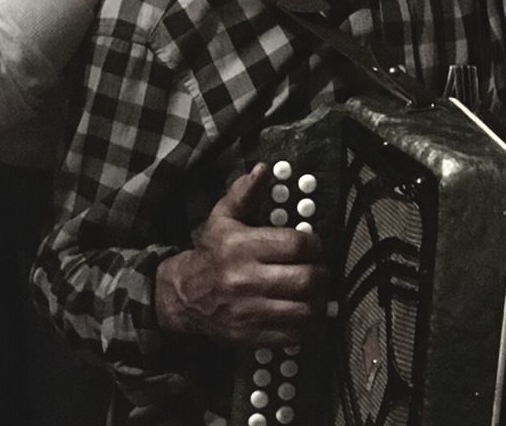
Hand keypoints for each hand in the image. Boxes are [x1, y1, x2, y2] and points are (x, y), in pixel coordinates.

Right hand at [155, 164, 328, 346]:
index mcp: (243, 247)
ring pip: (304, 311)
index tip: (313, 245)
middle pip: (306, 279)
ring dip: (320, 301)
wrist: (183, 298)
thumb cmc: (211, 253)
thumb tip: (263, 169)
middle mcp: (247, 280)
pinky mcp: (252, 336)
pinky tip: (306, 312)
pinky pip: (293, 336)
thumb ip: (245, 192)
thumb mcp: (223, 218)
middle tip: (321, 270)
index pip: (297, 244)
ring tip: (317, 292)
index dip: (314, 244)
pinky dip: (308, 326)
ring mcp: (250, 312)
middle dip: (322, 273)